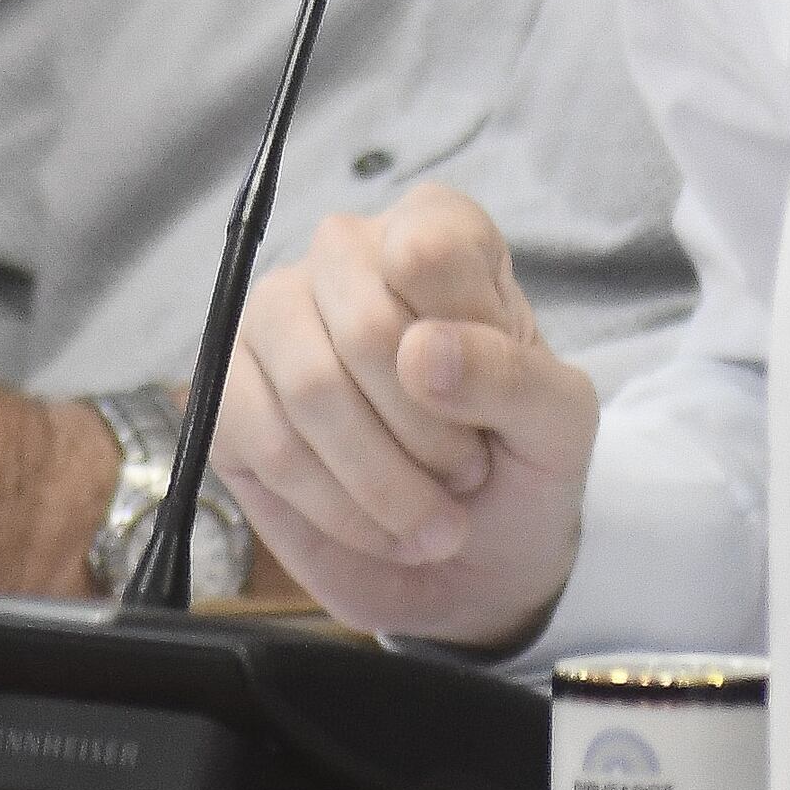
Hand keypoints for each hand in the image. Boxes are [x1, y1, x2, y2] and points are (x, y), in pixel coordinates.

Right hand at [212, 184, 596, 649]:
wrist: (469, 558)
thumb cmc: (517, 466)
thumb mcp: (558, 424)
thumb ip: (512, 375)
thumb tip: (422, 351)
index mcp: (435, 231)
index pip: (428, 248)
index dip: (464, 347)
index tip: (493, 413)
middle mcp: (345, 256)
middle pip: (365, 325)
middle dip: (426, 434)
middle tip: (464, 475)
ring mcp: (276, 318)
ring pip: (310, 388)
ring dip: (382, 482)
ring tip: (428, 517)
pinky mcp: (231, 393)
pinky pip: (265, 445)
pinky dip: (334, 507)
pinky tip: (375, 525)